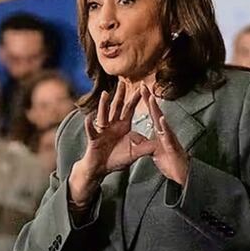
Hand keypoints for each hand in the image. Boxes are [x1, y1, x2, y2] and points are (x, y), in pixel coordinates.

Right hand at [69, 81, 155, 203]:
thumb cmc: (116, 159)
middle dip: (120, 94)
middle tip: (123, 81)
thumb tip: (159, 143)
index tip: (142, 86)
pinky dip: (90, 125)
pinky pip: (92, 131)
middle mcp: (112, 125)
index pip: (130, 108)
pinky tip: (90, 118)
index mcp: (123, 126)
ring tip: (105, 94)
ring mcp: (102, 130)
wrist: (101, 169)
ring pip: (103, 115)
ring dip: (104, 104)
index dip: (136, 98)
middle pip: (116, 107)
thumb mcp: (134, 153)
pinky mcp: (94, 139)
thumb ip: (145, 148)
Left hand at [142, 83, 189, 185]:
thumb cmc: (170, 161)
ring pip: (162, 121)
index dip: (146, 100)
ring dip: (156, 109)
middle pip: (156, 112)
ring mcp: (169, 137)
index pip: (152, 113)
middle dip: (149, 98)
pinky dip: (164, 127)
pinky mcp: (171, 146)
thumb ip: (146, 142)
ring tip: (151, 98)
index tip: (140, 88)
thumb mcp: (154, 150)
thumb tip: (135, 137)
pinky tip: (161, 119)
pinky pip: (167, 135)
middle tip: (143, 85)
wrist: (182, 173)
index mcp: (160, 131)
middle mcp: (165, 131)